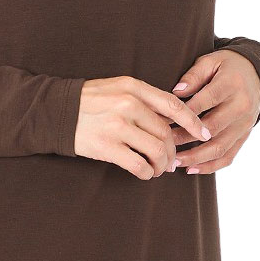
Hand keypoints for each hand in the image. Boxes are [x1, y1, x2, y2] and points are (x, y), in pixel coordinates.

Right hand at [73, 76, 213, 179]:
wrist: (55, 111)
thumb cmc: (89, 101)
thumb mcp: (117, 88)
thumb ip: (144, 100)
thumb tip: (171, 123)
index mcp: (133, 88)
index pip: (174, 105)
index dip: (193, 122)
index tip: (204, 134)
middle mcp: (128, 105)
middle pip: (166, 134)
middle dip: (173, 152)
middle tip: (171, 161)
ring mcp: (117, 126)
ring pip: (156, 151)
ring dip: (162, 166)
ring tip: (158, 169)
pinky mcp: (107, 146)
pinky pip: (138, 165)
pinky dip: (146, 173)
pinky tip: (144, 173)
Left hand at [167, 50, 259, 173]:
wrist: (255, 75)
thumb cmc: (226, 67)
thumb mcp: (210, 61)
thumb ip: (193, 76)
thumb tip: (176, 92)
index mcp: (232, 85)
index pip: (205, 102)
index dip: (183, 113)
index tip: (162, 120)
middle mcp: (242, 107)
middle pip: (212, 127)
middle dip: (185, 138)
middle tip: (164, 144)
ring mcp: (245, 124)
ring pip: (220, 147)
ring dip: (195, 157)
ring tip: (173, 162)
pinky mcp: (245, 136)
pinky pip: (229, 156)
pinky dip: (210, 166)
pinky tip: (191, 169)